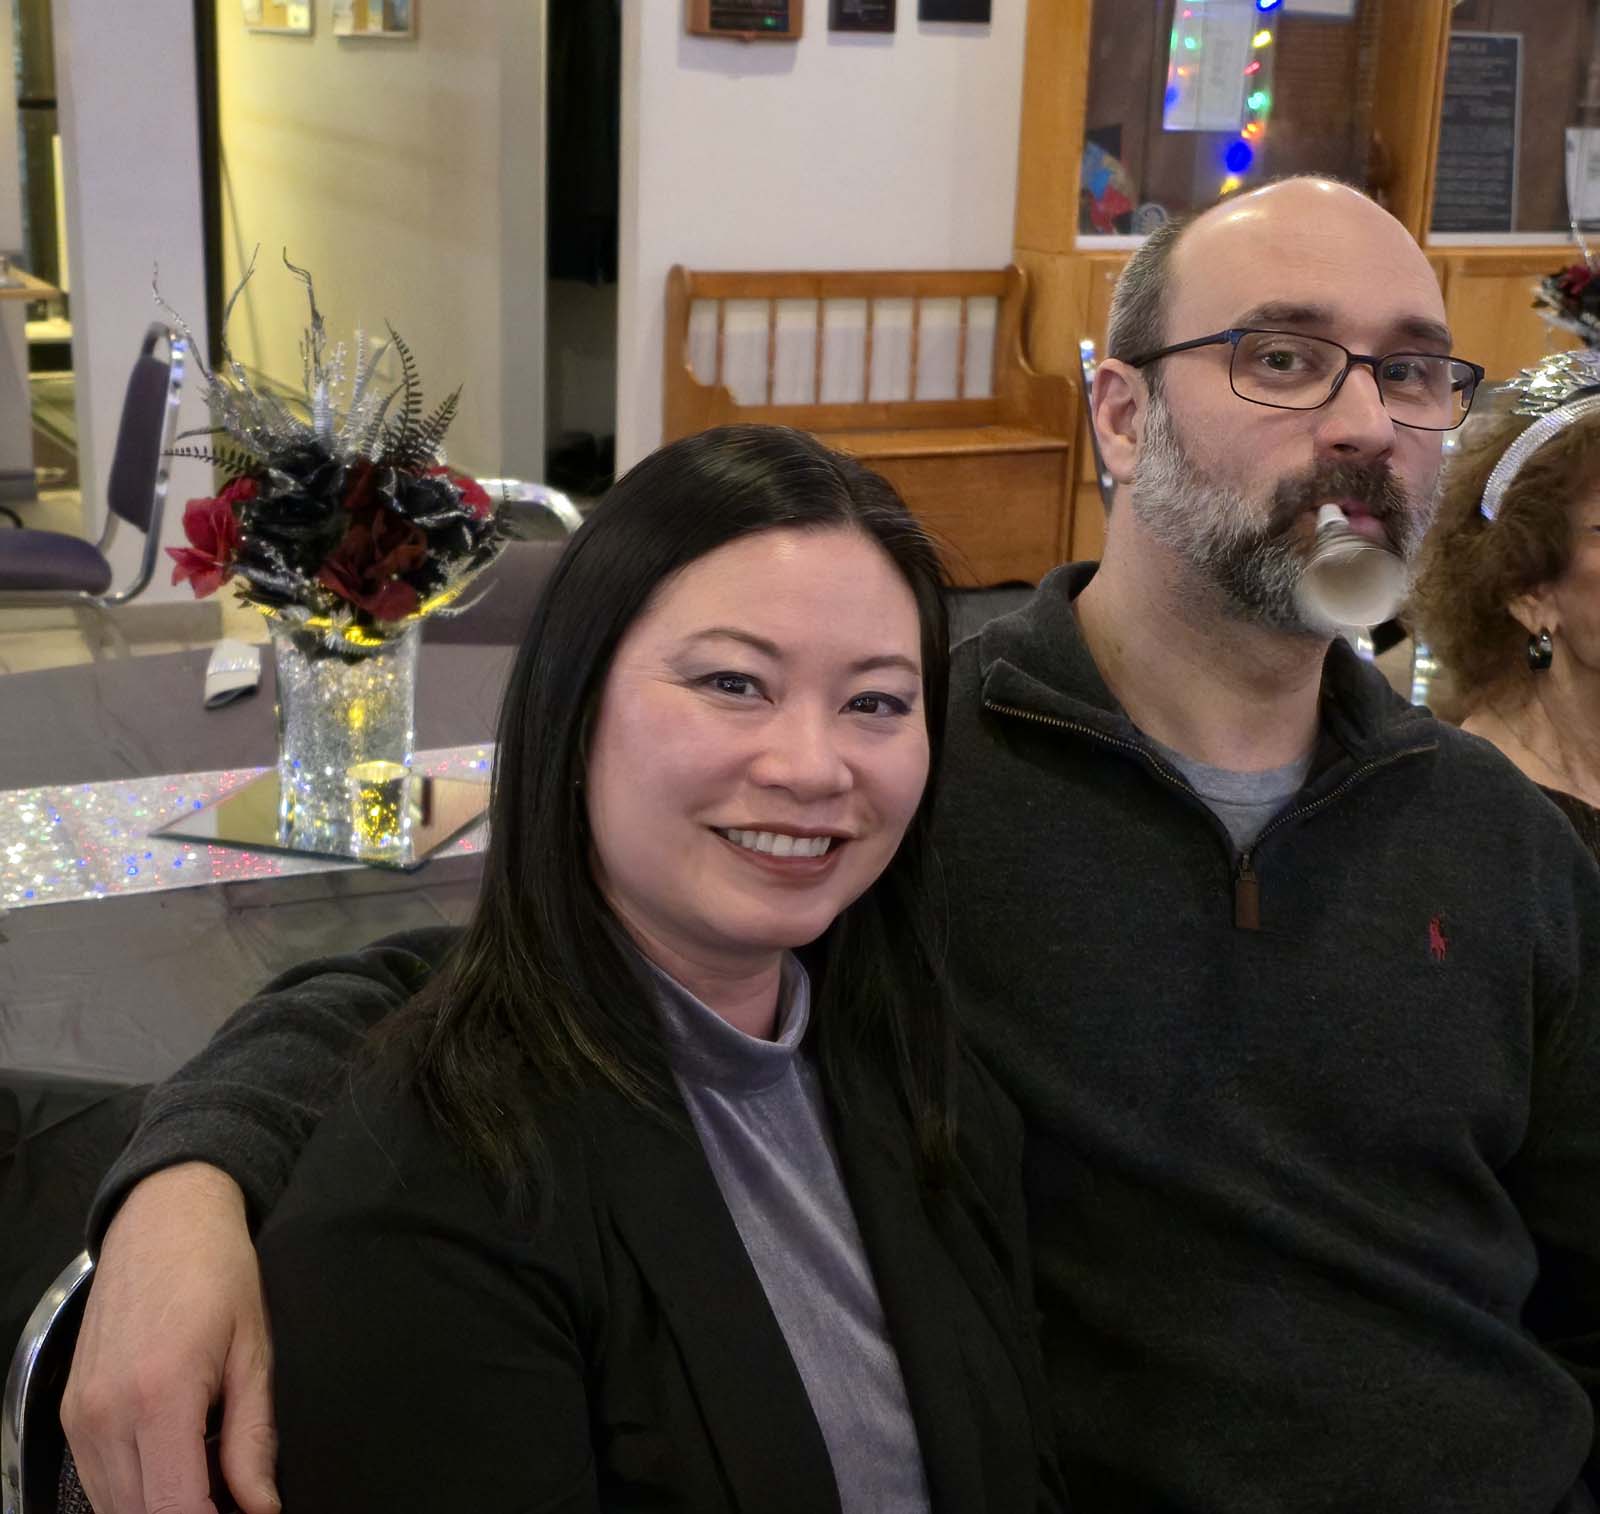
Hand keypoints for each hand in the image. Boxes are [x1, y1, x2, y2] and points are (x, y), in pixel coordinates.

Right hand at [61, 1163, 279, 1513]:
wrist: (163, 1219)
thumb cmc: (219, 1274)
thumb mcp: (255, 1351)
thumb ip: (253, 1438)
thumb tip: (261, 1507)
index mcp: (160, 1395)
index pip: (174, 1509)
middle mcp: (106, 1413)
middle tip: (232, 1497)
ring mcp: (79, 1416)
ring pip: (113, 1505)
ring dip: (159, 1505)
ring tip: (207, 1480)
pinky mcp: (69, 1412)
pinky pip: (96, 1479)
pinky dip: (134, 1488)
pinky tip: (173, 1464)